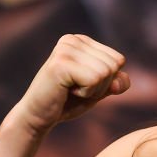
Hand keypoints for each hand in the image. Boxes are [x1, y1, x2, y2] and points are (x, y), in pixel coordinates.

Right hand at [15, 34, 129, 134]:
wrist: (38, 116)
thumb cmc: (68, 101)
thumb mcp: (100, 89)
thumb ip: (117, 81)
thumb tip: (119, 81)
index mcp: (82, 40)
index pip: (118, 60)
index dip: (106, 80)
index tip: (82, 83)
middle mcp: (73, 40)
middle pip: (114, 65)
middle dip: (100, 86)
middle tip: (75, 89)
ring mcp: (65, 49)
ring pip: (106, 72)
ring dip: (92, 90)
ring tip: (70, 89)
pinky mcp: (61, 63)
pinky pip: (95, 80)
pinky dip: (86, 93)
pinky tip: (66, 91)